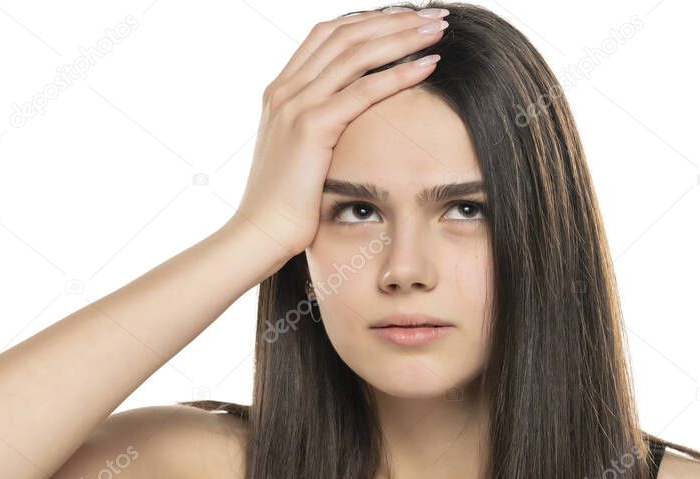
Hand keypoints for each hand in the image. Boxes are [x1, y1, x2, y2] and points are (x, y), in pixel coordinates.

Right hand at [231, 7, 449, 259]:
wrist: (260, 234)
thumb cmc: (283, 206)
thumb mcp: (297, 156)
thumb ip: (315, 129)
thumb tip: (345, 125)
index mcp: (280, 92)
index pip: (329, 35)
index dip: (369, 21)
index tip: (406, 18)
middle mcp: (285, 90)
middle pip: (345, 33)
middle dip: (393, 18)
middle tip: (433, 13)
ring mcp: (295, 105)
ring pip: (357, 53)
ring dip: (403, 35)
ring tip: (439, 27)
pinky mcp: (311, 127)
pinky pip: (364, 90)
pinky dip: (400, 72)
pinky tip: (430, 63)